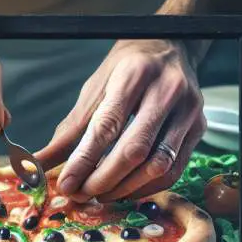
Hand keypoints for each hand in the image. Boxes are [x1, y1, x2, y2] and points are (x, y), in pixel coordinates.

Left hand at [36, 39, 204, 200]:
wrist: (171, 46)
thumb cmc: (127, 68)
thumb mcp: (95, 88)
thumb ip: (70, 128)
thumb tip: (41, 162)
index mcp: (134, 74)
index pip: (107, 126)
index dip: (84, 160)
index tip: (65, 183)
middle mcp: (167, 90)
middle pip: (134, 150)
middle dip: (103, 180)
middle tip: (81, 194)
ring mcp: (188, 110)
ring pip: (158, 165)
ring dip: (125, 188)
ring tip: (100, 194)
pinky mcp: (199, 127)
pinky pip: (174, 170)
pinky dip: (147, 187)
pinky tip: (126, 189)